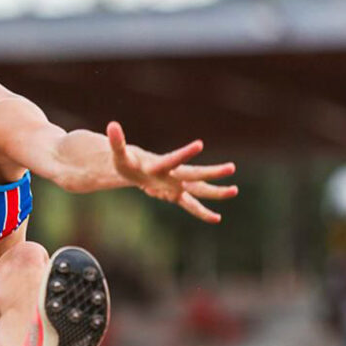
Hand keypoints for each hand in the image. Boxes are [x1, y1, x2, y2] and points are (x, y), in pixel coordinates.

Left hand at [107, 121, 236, 222]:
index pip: (173, 159)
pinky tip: (216, 219)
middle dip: (211, 173)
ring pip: (198, 189)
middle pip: (194, 174)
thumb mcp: (118, 154)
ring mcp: (176, 184)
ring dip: (215, 192)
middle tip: (231, 167)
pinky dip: (202, 212)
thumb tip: (112, 125)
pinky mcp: (174, 194)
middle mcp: (172, 174)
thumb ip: (116, 142)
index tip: (200, 144)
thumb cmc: (126, 161)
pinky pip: (190, 205)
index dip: (184, 153)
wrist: (134, 168)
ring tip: (234, 191)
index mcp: (159, 165)